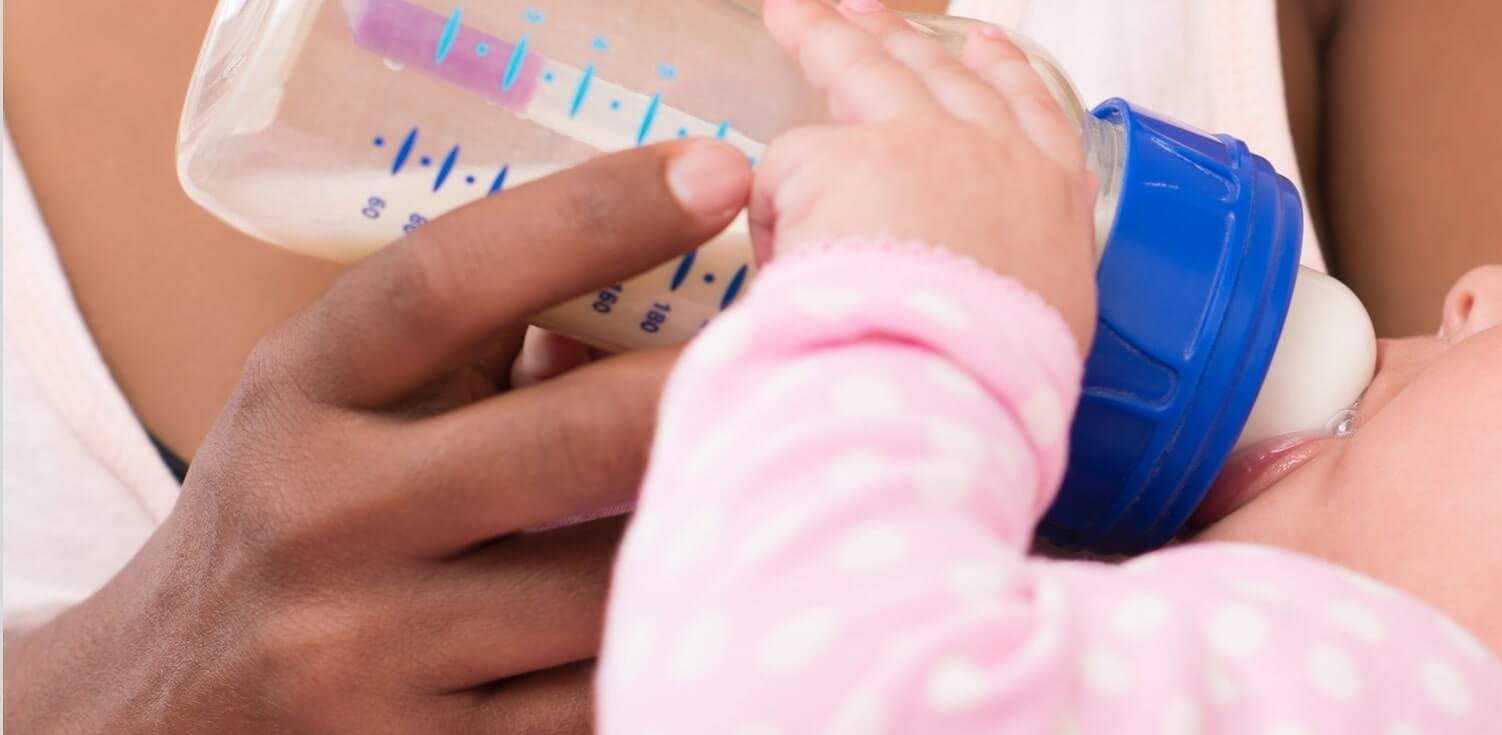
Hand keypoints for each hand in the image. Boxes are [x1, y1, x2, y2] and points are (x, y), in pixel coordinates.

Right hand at [0, 142, 750, 732]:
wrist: (153, 715)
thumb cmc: (303, 518)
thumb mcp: (341, 407)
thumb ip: (482, 347)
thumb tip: (689, 277)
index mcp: (303, 394)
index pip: (446, 282)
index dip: (592, 218)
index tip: (720, 173)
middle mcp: (321, 518)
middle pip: (571, 440)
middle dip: (715, 399)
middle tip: (825, 359)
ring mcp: (362, 654)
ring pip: (610, 589)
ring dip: (714, 538)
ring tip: (804, 493)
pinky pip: (595, 708)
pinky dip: (672, 657)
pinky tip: (729, 622)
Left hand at [752, 0, 1100, 344]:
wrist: (958, 377)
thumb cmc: (1002, 376)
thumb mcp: (1047, 327)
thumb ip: (1017, 285)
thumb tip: (979, 289)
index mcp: (1050, 199)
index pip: (1030, 113)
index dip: (1004, 74)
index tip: (986, 46)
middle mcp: (991, 153)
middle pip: (941, 77)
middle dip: (905, 42)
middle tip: (873, 16)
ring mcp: (918, 145)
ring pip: (865, 74)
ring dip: (829, 40)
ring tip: (795, 16)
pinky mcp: (840, 158)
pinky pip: (789, 174)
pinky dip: (778, 214)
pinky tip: (775, 244)